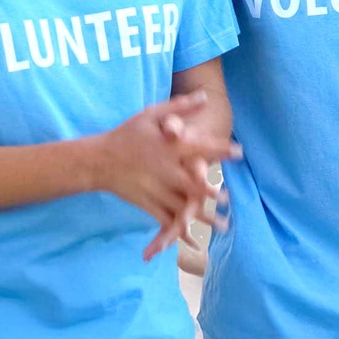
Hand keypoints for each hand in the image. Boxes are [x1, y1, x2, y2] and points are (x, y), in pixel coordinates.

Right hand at [90, 91, 235, 259]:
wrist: (98, 160)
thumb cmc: (128, 134)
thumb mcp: (152, 114)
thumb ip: (180, 107)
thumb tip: (206, 97)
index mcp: (168, 147)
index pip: (199, 148)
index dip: (220, 150)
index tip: (239, 152)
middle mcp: (164, 170)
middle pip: (190, 183)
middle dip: (209, 192)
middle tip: (228, 199)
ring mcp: (155, 189)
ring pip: (181, 207)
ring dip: (203, 217)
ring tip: (223, 225)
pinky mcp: (146, 204)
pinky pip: (165, 220)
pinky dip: (179, 230)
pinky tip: (193, 240)